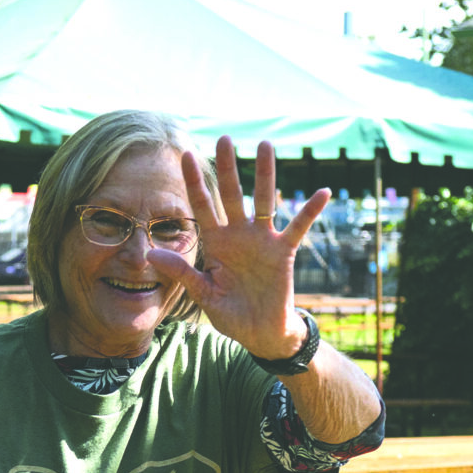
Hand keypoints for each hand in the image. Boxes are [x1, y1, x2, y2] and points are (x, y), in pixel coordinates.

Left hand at [151, 138, 330, 359]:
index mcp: (216, 243)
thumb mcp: (203, 293)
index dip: (194, 182)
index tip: (186, 155)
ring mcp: (263, 240)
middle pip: (231, 194)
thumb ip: (181, 271)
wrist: (260, 334)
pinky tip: (323, 191)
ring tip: (264, 145)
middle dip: (227, 167)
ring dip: (265, 174)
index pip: (202, 207)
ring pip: (264, 200)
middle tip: (223, 138)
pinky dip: (310, 210)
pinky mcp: (284, 252)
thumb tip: (149, 253)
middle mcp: (239, 235)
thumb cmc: (231, 313)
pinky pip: (298, 227)